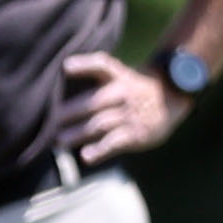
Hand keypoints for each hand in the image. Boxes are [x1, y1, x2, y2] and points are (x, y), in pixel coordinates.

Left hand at [59, 53, 189, 163]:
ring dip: (78, 133)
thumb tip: (60, 84)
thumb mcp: (122, 75)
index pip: (102, 65)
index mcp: (119, 76)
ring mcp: (130, 115)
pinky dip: (100, 150)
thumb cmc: (136, 87)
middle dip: (70, 112)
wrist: (173, 98)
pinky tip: (86, 157)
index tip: (66, 67)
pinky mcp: (136, 134)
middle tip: (50, 121)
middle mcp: (124, 93)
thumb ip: (97, 80)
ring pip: (100, 124)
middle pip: (94, 101)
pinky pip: (116, 142)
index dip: (84, 65)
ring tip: (59, 141)